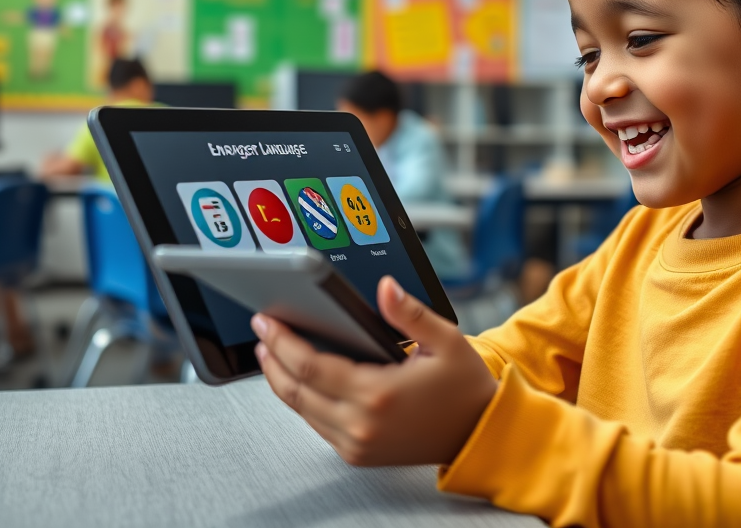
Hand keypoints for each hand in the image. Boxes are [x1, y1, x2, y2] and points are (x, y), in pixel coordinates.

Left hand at [252, 276, 497, 466]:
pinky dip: (302, 400)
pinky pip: (316, 425)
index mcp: (379, 393)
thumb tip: (385, 288)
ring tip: (271, 352)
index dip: (282, 341)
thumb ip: (410, 313)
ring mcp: (358, 444)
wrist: (478, 432)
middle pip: (296, 390)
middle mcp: (362, 424)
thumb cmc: (464, 387)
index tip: (268, 322)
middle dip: (272, 359)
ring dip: (281, 380)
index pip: (311, 366)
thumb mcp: (446, 340)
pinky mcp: (358, 453)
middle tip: (262, 332)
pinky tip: (298, 379)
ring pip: (301, 411)